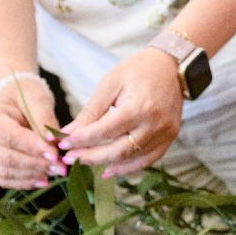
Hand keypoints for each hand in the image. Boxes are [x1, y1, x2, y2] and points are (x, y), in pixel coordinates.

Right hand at [0, 80, 63, 187]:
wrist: (11, 101)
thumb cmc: (23, 96)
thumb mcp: (36, 99)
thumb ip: (44, 120)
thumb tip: (54, 142)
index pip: (9, 137)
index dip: (32, 147)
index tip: (55, 154)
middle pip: (6, 158)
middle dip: (36, 164)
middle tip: (61, 167)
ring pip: (5, 173)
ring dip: (32, 175)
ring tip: (55, 172)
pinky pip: (4, 181)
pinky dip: (24, 182)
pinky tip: (43, 180)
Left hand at [58, 50, 182, 178]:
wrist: (172, 66)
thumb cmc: (138, 69)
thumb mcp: (110, 84)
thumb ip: (90, 112)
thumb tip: (69, 133)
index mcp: (139, 107)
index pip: (104, 131)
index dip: (81, 140)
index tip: (63, 143)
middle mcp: (155, 124)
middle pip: (118, 150)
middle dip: (90, 156)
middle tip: (70, 157)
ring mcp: (165, 133)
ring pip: (131, 159)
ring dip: (106, 164)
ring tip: (85, 162)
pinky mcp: (170, 137)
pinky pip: (147, 160)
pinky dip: (128, 168)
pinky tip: (110, 169)